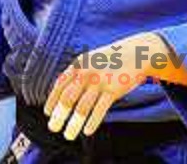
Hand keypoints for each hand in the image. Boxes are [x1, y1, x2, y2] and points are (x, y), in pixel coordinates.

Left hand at [43, 32, 164, 140]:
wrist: (137, 52)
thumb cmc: (112, 59)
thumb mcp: (92, 60)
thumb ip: (78, 72)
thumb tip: (63, 93)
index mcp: (79, 63)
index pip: (60, 84)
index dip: (52, 100)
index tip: (48, 113)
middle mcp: (87, 72)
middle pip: (68, 98)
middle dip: (59, 115)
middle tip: (53, 128)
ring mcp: (100, 81)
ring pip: (82, 108)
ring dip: (73, 124)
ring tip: (68, 135)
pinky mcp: (113, 90)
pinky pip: (99, 110)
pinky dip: (91, 122)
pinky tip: (87, 131)